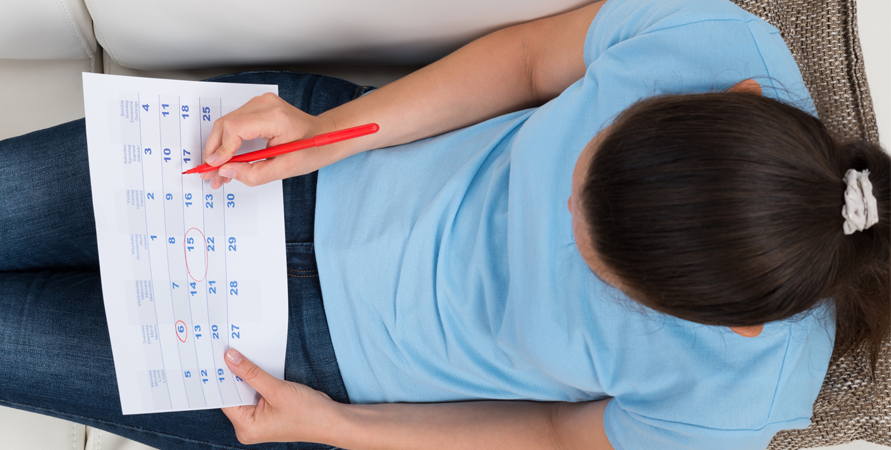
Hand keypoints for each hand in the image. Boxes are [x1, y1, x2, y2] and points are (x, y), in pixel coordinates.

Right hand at [201, 93, 337, 188]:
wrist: (325, 135)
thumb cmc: (312, 149)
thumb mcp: (285, 169)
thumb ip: (254, 173)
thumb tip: (226, 170)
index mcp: (275, 117)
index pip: (235, 128)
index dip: (222, 150)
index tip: (214, 168)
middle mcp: (265, 104)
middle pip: (226, 124)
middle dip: (214, 151)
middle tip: (209, 174)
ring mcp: (260, 102)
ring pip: (226, 124)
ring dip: (218, 148)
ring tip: (217, 172)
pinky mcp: (257, 107)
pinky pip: (234, 123)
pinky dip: (227, 141)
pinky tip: (226, 159)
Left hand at [221, 348, 339, 444]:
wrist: (332, 421)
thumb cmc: (308, 413)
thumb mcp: (277, 390)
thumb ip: (251, 373)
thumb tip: (230, 358)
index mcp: (246, 427)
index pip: (225, 399)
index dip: (221, 377)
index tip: (215, 356)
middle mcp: (249, 425)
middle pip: (233, 394)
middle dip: (232, 374)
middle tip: (226, 349)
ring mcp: (259, 418)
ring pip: (245, 391)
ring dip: (245, 374)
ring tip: (238, 353)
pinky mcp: (268, 410)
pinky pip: (256, 391)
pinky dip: (256, 378)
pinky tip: (254, 364)